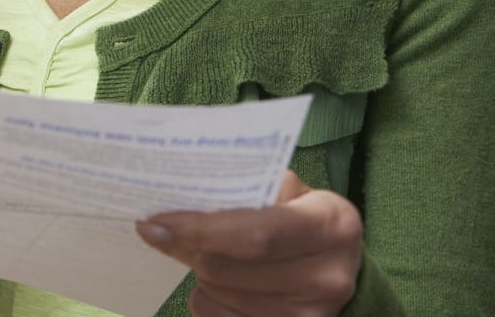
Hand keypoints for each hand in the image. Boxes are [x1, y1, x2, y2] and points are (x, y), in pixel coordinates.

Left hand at [136, 172, 361, 316]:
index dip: (200, 230)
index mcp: (332, 226)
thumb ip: (248, 189)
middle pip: (229, 268)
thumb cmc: (305, 218)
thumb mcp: (293, 192)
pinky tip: (220, 281)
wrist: (339, 268)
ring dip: (199, 271)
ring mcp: (309, 315)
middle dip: (188, 248)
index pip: (254, 233)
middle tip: (161, 231)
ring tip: (204, 251)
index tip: (155, 222)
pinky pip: (220, 316)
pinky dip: (208, 297)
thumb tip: (183, 200)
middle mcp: (327, 277)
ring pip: (220, 294)